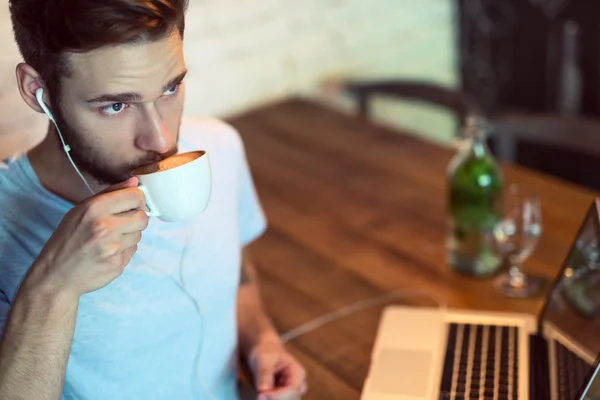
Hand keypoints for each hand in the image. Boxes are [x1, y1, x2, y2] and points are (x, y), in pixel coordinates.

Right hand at [26, 177, 147, 298]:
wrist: (55, 275)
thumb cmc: (67, 239)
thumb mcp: (80, 210)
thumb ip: (110, 193)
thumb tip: (134, 182)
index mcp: (94, 208)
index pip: (135, 196)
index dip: (137, 199)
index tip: (132, 203)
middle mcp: (105, 226)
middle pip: (143, 216)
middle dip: (136, 218)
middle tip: (122, 223)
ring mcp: (113, 247)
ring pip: (139, 234)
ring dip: (129, 235)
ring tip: (110, 239)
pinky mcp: (118, 264)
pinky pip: (133, 250)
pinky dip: (124, 250)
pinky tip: (108, 252)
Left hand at [248, 333, 306, 399]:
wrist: (264, 352)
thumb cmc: (266, 352)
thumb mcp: (264, 358)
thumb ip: (264, 373)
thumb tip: (262, 389)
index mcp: (298, 372)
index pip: (292, 389)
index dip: (277, 395)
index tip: (260, 395)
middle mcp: (298, 385)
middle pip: (291, 399)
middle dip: (274, 399)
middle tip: (258, 395)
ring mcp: (291, 392)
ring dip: (271, 399)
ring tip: (260, 394)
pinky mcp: (282, 396)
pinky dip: (268, 399)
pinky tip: (261, 395)